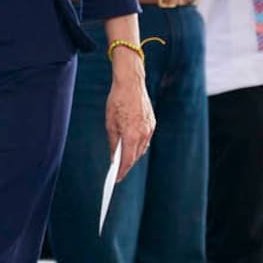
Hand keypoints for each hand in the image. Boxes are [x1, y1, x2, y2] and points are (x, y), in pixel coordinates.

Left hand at [105, 52, 155, 179]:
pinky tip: (132, 146)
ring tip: (123, 160)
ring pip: (141, 148)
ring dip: (133, 155)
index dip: (121, 171)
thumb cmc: (117, 101)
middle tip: (118, 171)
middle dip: (127, 164)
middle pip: (135, 156)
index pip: (127, 160)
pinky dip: (138, 145)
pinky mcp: (152, 123)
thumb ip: (112, 142)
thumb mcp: (110, 123)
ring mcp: (150, 128)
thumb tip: (113, 157)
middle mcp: (143, 134)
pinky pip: (146, 139)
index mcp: (131, 134)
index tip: (116, 179)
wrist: (131, 83)